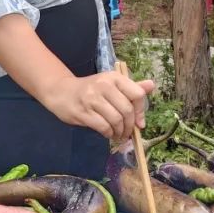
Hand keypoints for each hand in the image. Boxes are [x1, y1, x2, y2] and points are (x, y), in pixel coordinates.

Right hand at [38, 71, 153, 142]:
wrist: (61, 92)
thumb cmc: (90, 89)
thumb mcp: (111, 84)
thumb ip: (131, 87)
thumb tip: (152, 86)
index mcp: (114, 78)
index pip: (137, 94)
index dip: (141, 111)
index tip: (139, 122)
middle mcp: (103, 85)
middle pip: (127, 110)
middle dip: (130, 126)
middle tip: (127, 132)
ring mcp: (92, 99)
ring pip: (116, 120)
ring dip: (120, 132)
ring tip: (118, 134)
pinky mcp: (83, 112)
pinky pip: (103, 127)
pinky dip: (109, 134)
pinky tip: (108, 133)